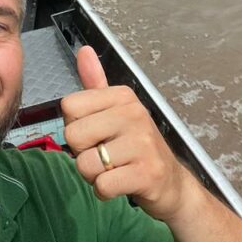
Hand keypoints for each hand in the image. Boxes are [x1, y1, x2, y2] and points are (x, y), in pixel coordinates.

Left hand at [61, 46, 189, 221]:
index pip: (69, 106)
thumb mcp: (117, 111)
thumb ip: (95, 83)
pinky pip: (102, 185)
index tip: (98, 133)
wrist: (172, 183)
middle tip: (106, 156)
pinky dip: (105, 192)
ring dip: (93, 176)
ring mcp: (142, 143)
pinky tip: (121, 185)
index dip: (76, 126)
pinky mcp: (147, 173)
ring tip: (115, 171)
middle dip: (82, 154)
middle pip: (72, 136)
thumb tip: (84, 49)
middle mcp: (134, 114)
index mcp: (123, 96)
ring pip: (85, 164)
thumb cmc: (137, 146)